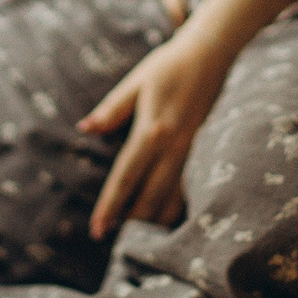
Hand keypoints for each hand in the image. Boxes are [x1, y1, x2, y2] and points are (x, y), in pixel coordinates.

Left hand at [79, 0, 297, 238]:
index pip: (126, 176)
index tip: (97, 229)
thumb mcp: (135, 83)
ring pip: (174, 198)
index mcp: (153, 130)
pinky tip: (167, 219)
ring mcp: (193, 152)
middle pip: (151, 197)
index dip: (111, 205)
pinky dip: (177, 207)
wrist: (213, 54)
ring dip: (155, 220)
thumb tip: (85, 128)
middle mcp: (175, 147)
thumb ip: (111, 110)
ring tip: (138, 238)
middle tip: (112, 243)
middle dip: (131, 223)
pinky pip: (190, 188)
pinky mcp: (205, 151)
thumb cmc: (169, 66)